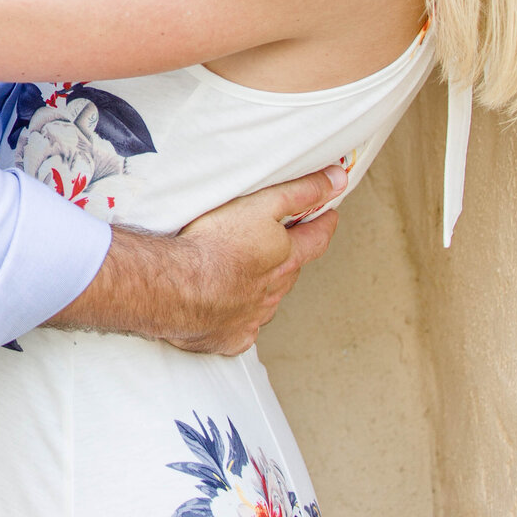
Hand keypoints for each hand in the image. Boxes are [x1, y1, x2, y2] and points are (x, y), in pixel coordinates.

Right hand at [164, 168, 344, 354]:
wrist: (179, 286)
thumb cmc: (218, 242)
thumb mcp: (263, 204)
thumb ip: (302, 192)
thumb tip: (337, 180)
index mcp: (287, 259)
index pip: (317, 239)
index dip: (325, 223)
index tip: (330, 214)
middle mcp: (275, 292)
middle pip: (291, 270)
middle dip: (292, 255)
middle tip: (286, 241)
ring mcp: (253, 317)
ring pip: (268, 299)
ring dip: (264, 286)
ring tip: (250, 272)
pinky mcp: (231, 336)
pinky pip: (242, 326)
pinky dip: (239, 315)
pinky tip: (226, 307)